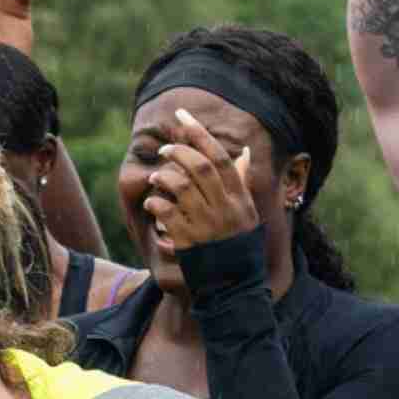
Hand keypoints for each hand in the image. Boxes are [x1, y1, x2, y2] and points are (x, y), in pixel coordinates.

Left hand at [141, 109, 260, 252]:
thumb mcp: (246, 212)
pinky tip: (151, 204)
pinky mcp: (189, 241)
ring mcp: (207, 224)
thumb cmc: (237, 243)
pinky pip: (167, 214)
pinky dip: (156, 205)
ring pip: (183, 188)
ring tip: (156, 177)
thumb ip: (241, 182)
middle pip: (202, 168)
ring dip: (165, 178)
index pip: (222, 158)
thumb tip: (245, 152)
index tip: (182, 116)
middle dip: (180, 153)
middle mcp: (226, 208)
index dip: (200, 134)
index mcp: (240, 198)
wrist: (233, 283)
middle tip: (164, 149)